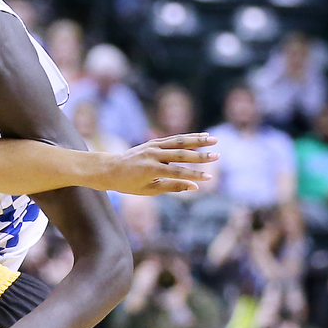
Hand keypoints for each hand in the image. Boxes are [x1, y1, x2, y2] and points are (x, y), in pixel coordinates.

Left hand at [98, 134, 217, 195]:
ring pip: (178, 141)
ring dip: (198, 140)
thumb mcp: (149, 190)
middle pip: (181, 154)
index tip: (209, 178)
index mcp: (151, 169)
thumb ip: (172, 187)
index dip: (194, 175)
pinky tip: (200, 136)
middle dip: (200, 156)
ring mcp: (153, 146)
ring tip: (214, 140)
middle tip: (217, 156)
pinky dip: (187, 137)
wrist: (110, 169)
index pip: (178, 172)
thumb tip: (194, 187)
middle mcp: (153, 155)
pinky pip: (173, 139)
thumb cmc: (128, 184)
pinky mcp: (153, 142)